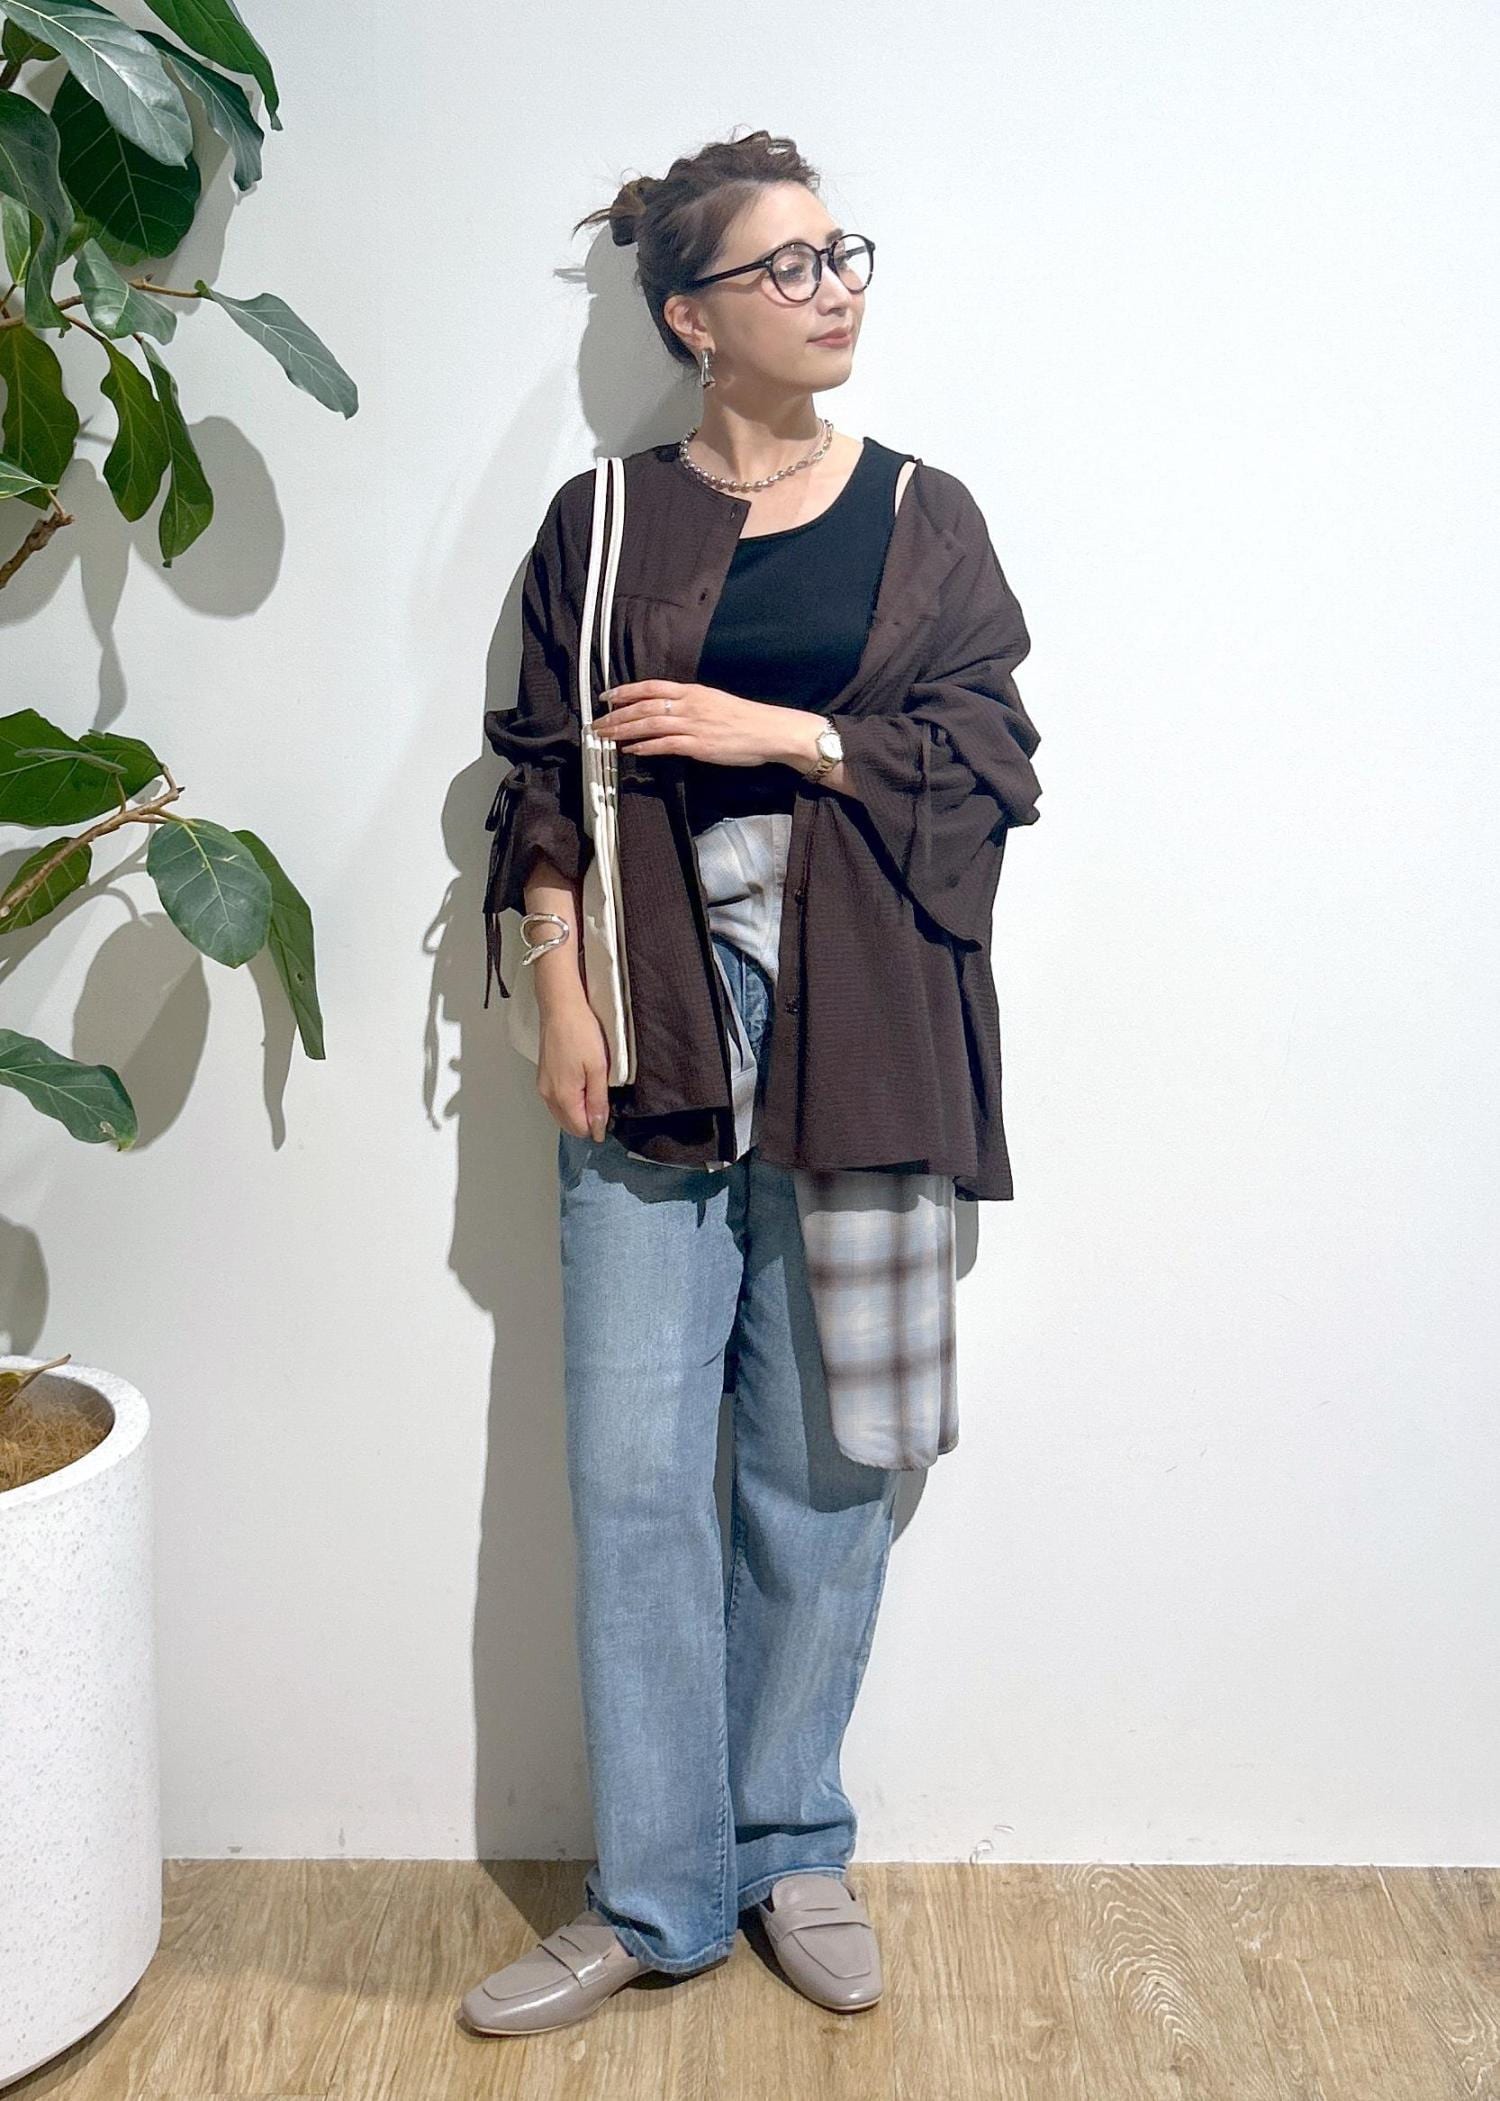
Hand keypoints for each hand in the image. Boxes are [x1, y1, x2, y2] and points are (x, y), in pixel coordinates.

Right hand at [537, 994, 611, 1139]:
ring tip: (593, 1090)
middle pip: (569, 1125)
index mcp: (563, 1096)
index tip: (609, 1112)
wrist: (561, 1008)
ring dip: (577, 1111)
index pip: (581, 1129)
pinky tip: (581, 1085)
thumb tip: (598, 1128)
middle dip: (586, 1121)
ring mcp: (543, 1086)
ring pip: (561, 1113)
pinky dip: (569, 1101)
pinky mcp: (543, 1077)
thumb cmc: (580, 1033)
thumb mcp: (598, 1069)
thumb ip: (598, 1101)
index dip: (597, 1126)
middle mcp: (548, 1095)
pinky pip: (556, 1100)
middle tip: (603, 1101)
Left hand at [593, 681, 820, 771]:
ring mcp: (693, 725)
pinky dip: (645, 747)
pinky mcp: (698, 746)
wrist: (769, 730)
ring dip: (624, 730)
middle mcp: (688, 704)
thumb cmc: (744, 719)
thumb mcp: (713, 702)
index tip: (606, 697)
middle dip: (616, 715)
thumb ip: (689, 704)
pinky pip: (665, 745)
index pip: (650, 687)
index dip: (625, 691)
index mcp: (692, 691)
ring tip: (605, 737)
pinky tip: (631, 750)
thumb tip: (666, 712)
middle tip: (596, 723)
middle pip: (643, 707)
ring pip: (649, 725)